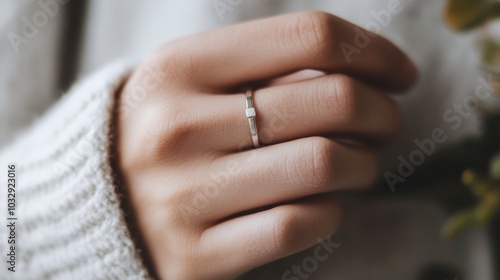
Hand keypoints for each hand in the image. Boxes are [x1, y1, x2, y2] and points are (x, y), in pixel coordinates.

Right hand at [114, 11, 416, 279]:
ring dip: (364, 165)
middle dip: (383, 112)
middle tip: (386, 124)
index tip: (399, 73)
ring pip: (324, 164)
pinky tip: (324, 203)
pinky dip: (332, 211)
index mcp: (179, 67)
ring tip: (357, 164)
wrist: (94, 202)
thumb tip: (363, 75)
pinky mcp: (198, 255)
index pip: (307, 35)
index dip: (373, 50)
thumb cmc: (163, 132)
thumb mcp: (193, 81)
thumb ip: (267, 69)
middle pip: (331, 101)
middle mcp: (177, 127)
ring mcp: (185, 195)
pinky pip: (300, 225)